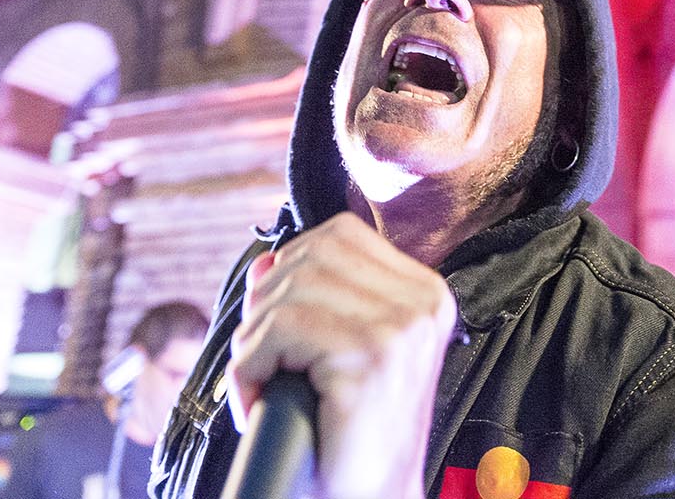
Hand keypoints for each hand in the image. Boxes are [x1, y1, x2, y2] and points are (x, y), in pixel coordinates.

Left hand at [228, 212, 457, 498]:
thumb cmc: (352, 439)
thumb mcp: (336, 354)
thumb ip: (308, 298)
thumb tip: (263, 262)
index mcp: (425, 294)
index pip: (341, 234)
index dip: (290, 270)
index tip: (280, 326)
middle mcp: (422, 303)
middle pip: (310, 255)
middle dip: (266, 304)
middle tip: (263, 361)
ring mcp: (400, 327)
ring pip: (289, 288)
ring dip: (253, 338)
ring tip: (261, 382)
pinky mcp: (369, 356)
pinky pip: (279, 329)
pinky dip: (248, 364)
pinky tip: (257, 398)